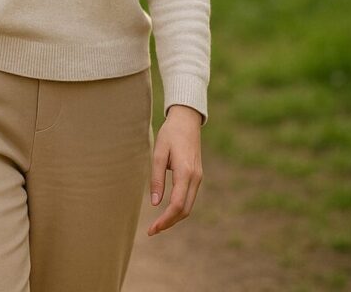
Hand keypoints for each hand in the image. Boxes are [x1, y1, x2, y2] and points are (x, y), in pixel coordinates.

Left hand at [147, 105, 202, 235]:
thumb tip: (155, 203)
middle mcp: (195, 178)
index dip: (165, 220)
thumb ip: (156, 178)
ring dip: (174, 217)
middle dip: (169, 223)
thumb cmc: (170, 134)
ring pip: (189, 206)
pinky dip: (179, 208)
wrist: (187, 121)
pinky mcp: (197, 176)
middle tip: (152, 231)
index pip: (177, 205)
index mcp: (186, 172)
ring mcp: (198, 178)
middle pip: (185, 210)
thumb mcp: (158, 153)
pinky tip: (167, 211)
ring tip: (157, 224)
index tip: (152, 229)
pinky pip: (189, 198)